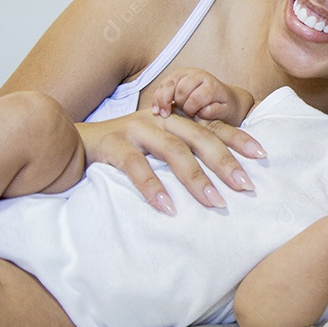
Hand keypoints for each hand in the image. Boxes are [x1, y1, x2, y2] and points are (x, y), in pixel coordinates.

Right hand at [77, 108, 265, 213]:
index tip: (262, 155)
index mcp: (172, 119)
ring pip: (173, 150)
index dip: (238, 138)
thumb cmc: (117, 151)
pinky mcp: (112, 144)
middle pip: (199, 137)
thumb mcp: (152, 147)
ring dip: (195, 178)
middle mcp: (158, 119)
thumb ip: (178, 154)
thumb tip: (216, 181)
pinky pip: (135, 165)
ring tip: (215, 202)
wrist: (65, 142)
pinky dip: (152, 187)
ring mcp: (135, 129)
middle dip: (225, 161)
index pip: (211, 127)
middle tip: (245, 186)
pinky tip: (166, 207)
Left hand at [151, 68, 253, 124]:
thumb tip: (155, 112)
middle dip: (179, 105)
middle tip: (182, 112)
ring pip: (194, 99)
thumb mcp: (179, 98)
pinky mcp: (222, 94)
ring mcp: (211, 83)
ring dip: (191, 110)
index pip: (167, 84)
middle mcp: (197, 74)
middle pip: (180, 91)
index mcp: (183, 73)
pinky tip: (205, 114)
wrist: (225, 103)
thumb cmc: (198, 102)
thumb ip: (166, 99)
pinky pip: (207, 109)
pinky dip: (204, 115)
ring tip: (193, 112)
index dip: (161, 100)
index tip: (159, 113)